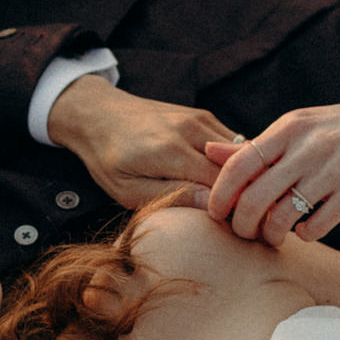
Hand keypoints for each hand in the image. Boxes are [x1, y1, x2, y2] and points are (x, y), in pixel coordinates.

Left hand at [46, 76, 236, 208]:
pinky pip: (231, 140)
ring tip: (231, 196)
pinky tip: (222, 177)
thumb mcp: (128, 190)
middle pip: (237, 166)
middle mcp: (190, 130)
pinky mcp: (202, 115)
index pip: (222, 183)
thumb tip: (211, 205)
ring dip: (240, 174)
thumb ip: (172, 196)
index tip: (229, 224)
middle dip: (241, 191)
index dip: (231, 206)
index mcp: (171, 152)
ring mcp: (199, 118)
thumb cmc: (108, 159)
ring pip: (240, 151)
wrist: (98, 115)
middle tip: (237, 214)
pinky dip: (232, 159)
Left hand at [198, 96, 339, 246]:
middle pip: (256, 197)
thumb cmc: (337, 130)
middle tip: (243, 232)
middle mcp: (310, 146)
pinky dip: (304, 235)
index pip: (240, 164)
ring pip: (284, 216)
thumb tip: (209, 150)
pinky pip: (316, 226)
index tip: (215, 213)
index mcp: (290, 127)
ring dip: (271, 234)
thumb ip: (256, 145)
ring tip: (273, 236)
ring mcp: (335, 168)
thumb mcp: (298, 128)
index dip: (221, 194)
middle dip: (242, 223)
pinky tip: (304, 230)